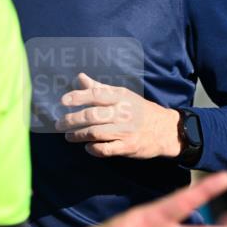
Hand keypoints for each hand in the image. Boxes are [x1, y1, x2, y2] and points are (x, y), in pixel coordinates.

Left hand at [57, 72, 181, 159]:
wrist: (166, 130)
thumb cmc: (141, 111)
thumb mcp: (124, 95)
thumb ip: (101, 88)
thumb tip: (80, 78)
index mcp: (121, 97)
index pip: (96, 94)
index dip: (77, 97)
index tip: (63, 101)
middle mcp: (123, 113)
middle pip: (91, 116)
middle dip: (72, 120)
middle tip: (60, 124)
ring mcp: (125, 131)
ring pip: (95, 133)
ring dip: (78, 135)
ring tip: (69, 136)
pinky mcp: (128, 147)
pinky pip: (106, 149)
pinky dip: (93, 149)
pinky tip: (88, 147)